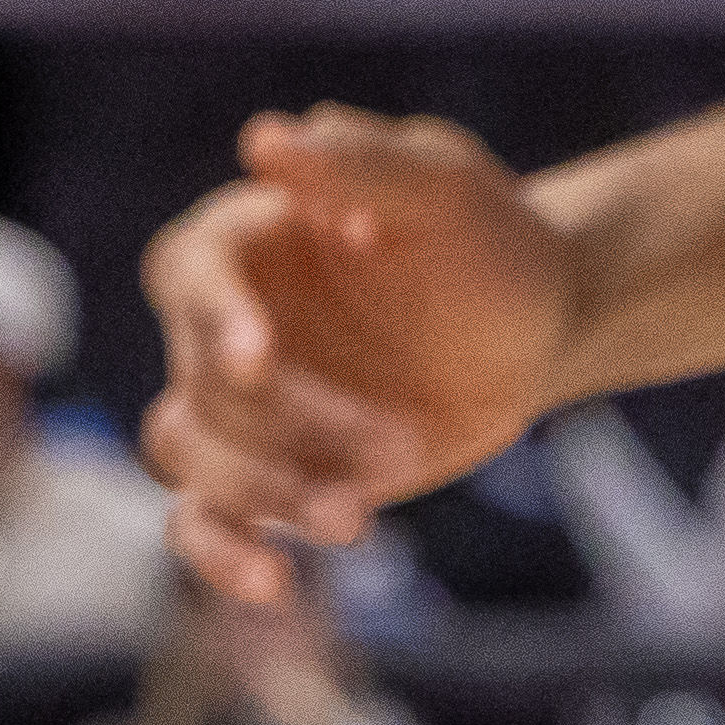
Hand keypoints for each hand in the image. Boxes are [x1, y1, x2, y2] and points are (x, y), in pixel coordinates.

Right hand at [141, 107, 574, 601]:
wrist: (534, 325)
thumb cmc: (483, 239)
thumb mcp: (442, 188)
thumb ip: (359, 163)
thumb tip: (266, 139)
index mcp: (242, 242)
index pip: (190, 275)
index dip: (214, 319)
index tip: (259, 360)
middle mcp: (221, 324)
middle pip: (199, 385)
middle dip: (288, 427)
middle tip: (396, 446)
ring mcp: (242, 407)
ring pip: (192, 458)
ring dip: (262, 492)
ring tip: (357, 516)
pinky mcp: (271, 476)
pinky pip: (205, 522)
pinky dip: (220, 556)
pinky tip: (272, 585)